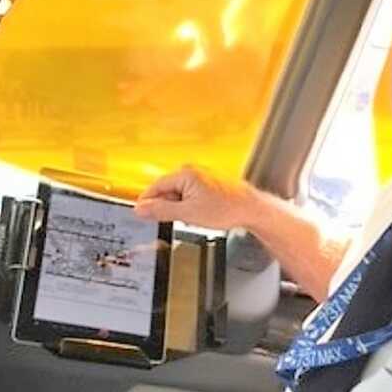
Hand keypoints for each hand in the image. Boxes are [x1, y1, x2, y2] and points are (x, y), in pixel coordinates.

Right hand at [134, 166, 256, 231]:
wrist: (251, 209)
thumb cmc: (226, 208)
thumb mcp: (187, 214)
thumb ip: (161, 210)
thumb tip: (141, 208)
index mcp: (184, 173)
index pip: (155, 187)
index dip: (147, 203)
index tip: (142, 215)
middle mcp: (191, 171)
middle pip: (166, 191)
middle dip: (168, 207)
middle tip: (176, 220)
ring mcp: (200, 176)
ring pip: (179, 195)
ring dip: (181, 208)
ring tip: (195, 218)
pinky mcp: (207, 184)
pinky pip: (190, 196)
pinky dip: (191, 207)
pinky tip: (202, 215)